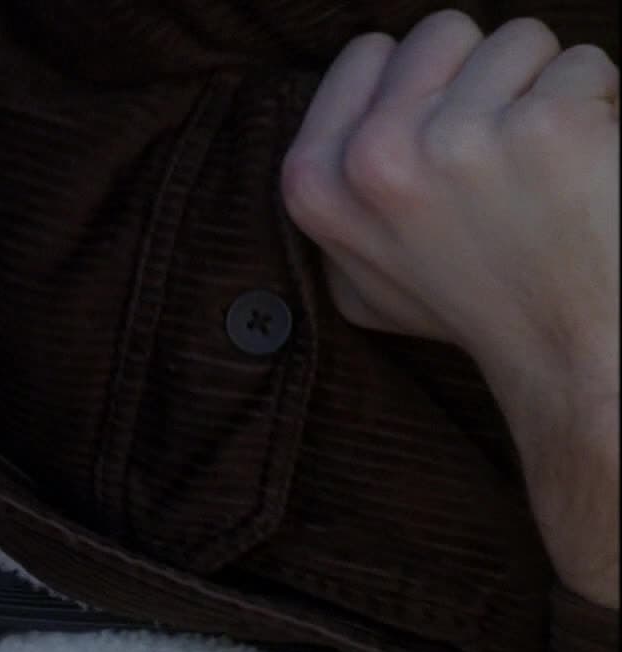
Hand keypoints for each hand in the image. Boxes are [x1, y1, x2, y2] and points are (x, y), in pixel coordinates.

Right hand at [282, 12, 618, 607]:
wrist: (568, 358)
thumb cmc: (476, 311)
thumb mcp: (360, 277)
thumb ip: (336, 202)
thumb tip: (339, 133)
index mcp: (317, 186)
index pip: (370, 53)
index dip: (421, 86)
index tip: (446, 142)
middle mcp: (376, 159)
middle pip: (443, 32)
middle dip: (481, 76)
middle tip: (500, 155)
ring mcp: (462, 140)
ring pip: (520, 40)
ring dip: (544, 89)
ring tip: (543, 168)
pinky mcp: (548, 127)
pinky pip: (585, 66)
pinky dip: (599, 108)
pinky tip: (583, 172)